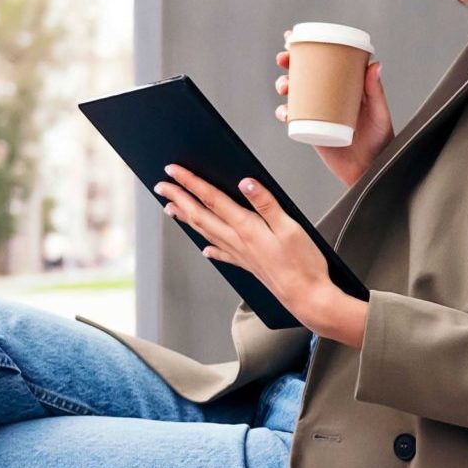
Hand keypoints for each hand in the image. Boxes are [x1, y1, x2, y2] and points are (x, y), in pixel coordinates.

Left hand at [153, 164, 368, 345]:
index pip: (212, 199)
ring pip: (205, 232)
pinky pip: (221, 253)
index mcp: (246, 228)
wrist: (307, 297)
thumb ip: (267, 204)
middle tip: (161, 186)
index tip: (173, 171)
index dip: (190, 183)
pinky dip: (209, 248)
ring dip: (186, 218)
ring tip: (171, 208)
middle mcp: (238, 241)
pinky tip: (204, 248)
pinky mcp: (248, 265)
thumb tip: (246, 183)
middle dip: (179, 197)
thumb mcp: (290, 227)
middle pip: (200, 215)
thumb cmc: (303, 264)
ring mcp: (240, 254)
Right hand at [277, 49, 390, 187]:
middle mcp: (330, 96)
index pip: (326, 61)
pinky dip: (284, 112)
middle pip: (305, 73)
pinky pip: (292, 117)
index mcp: (346, 85)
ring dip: (284, 85)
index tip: (294, 38)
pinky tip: (285, 112)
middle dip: (289, 63)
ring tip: (285, 86)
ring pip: (295, 93)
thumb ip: (376, 92)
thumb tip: (375, 65)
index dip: (308, 48)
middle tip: (284, 59)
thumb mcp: (380, 114)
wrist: (370, 169)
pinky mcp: (311, 129)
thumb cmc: (381, 141)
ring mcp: (319, 111)